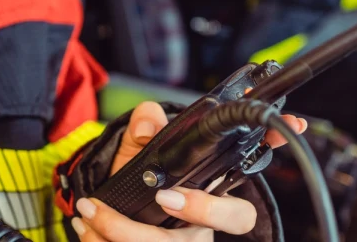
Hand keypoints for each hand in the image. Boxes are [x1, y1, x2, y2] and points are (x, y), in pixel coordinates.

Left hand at [71, 101, 307, 240]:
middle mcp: (205, 226)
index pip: (252, 175)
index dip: (271, 150)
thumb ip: (145, 124)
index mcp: (211, 192)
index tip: (269, 139)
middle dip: (202, 210)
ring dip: (125, 233)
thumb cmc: (135, 180)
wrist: (108, 212)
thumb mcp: (137, 147)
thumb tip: (150, 125)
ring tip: (90, 212)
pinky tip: (85, 226)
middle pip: (233, 220)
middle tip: (164, 197)